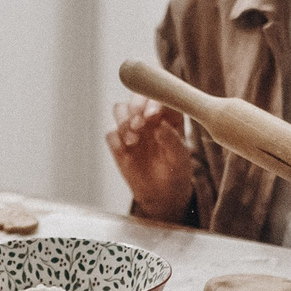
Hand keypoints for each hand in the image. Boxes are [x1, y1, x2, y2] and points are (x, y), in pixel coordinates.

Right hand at [105, 98, 193, 223]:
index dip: (154, 99)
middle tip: (138, 123)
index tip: (152, 115)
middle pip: (136, 96)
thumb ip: (172, 141)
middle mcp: (149, 116)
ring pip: (119, 109)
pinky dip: (116, 139)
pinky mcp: (119, 142)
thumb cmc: (176, 172)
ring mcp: (132, 127)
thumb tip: (160, 126)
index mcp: (169, 114)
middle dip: (134, 105)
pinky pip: (111, 133)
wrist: (162, 195)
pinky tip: (127, 151)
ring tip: (134, 141)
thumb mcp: (180, 159)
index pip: (160, 95)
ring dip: (123, 121)